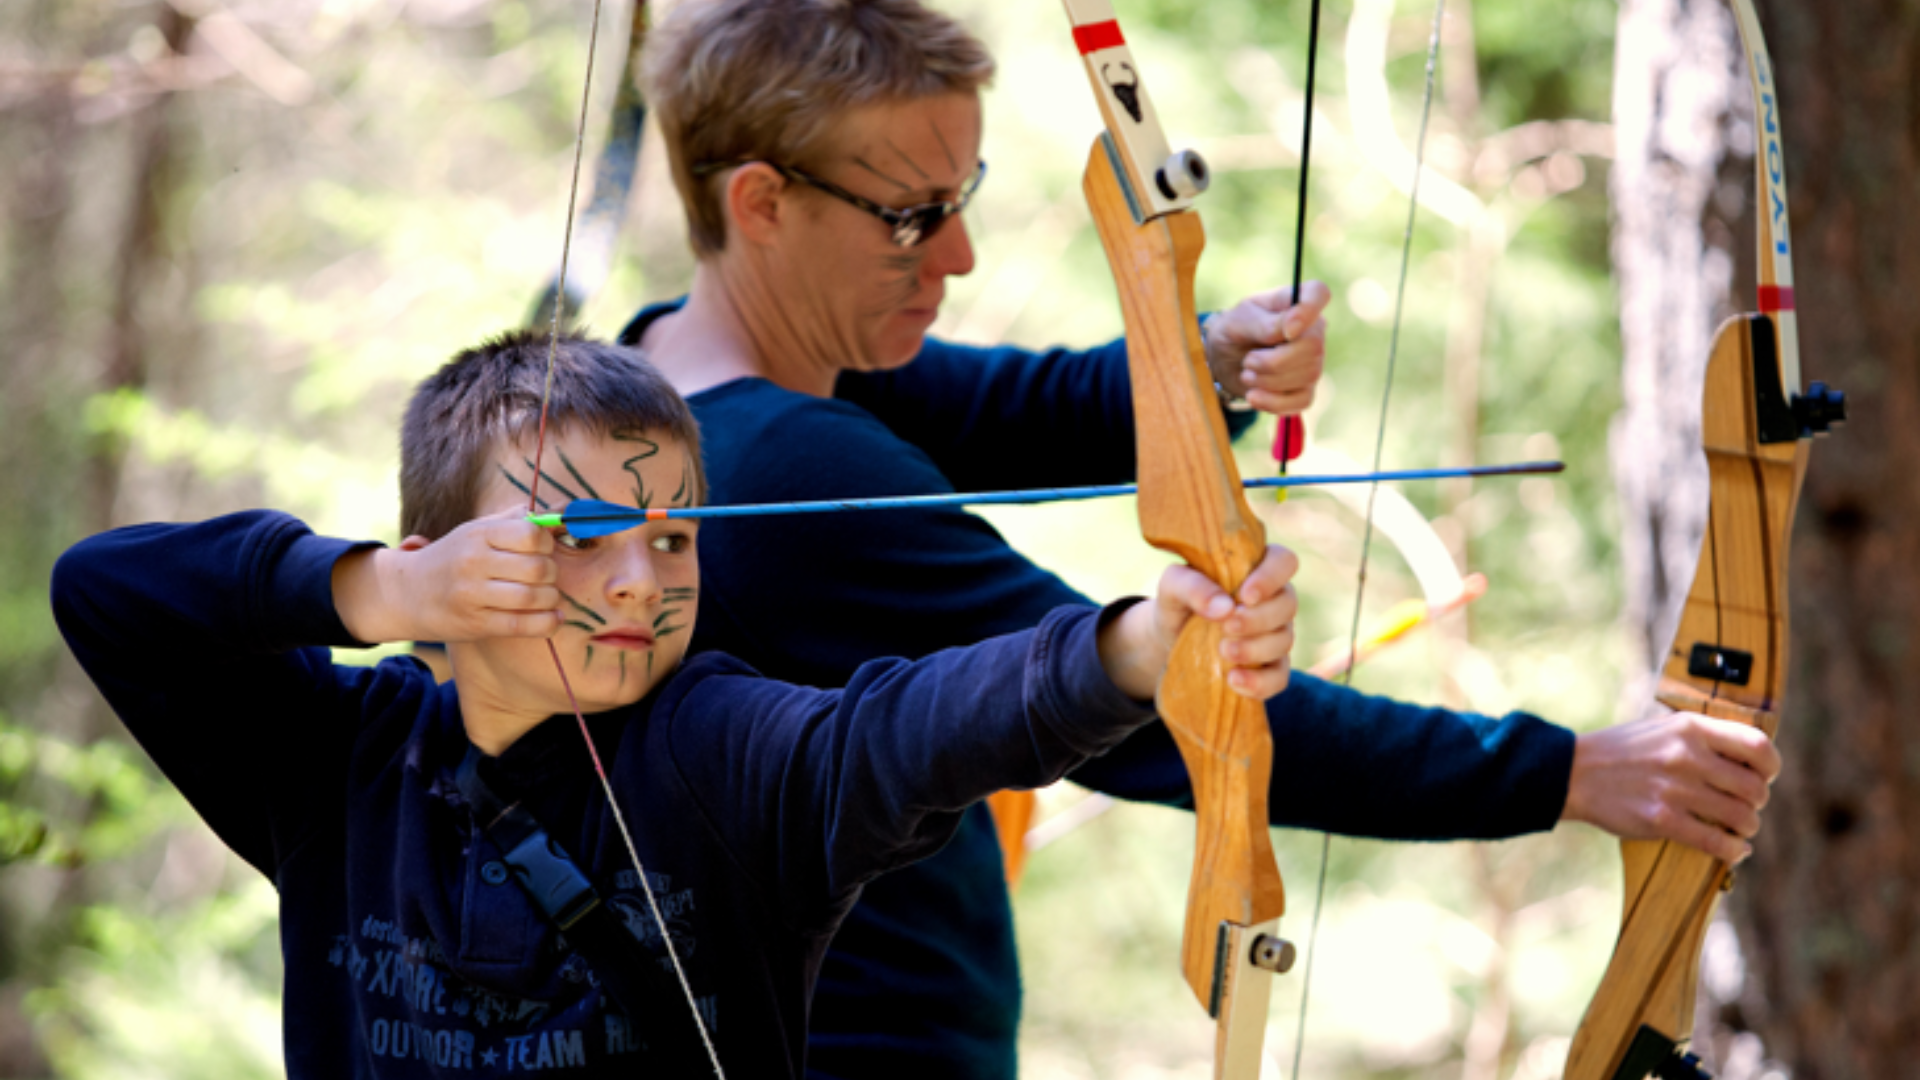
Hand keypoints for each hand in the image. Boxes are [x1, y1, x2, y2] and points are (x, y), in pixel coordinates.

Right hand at [332, 510, 562, 644]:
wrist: (408, 594)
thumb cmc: (453, 559)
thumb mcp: (476, 531)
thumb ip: (513, 521)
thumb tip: (554, 517)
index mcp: (477, 534)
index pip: (530, 534)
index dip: (547, 544)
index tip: (544, 551)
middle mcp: (473, 562)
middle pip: (536, 568)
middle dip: (552, 574)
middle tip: (547, 577)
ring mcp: (472, 595)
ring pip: (532, 597)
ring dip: (551, 598)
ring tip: (549, 597)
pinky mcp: (475, 624)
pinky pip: (521, 625)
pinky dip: (546, 623)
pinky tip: (554, 618)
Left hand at [1102, 545, 1299, 701]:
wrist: (1169, 638)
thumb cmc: (1177, 601)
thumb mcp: (1172, 586)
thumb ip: (1192, 586)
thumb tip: (1224, 608)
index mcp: (1256, 568)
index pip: (1283, 561)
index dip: (1271, 577)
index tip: (1244, 596)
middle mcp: (1273, 599)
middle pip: (1288, 604)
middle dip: (1258, 619)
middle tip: (1226, 628)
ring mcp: (1275, 633)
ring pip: (1284, 640)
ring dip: (1255, 649)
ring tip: (1223, 652)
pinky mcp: (1270, 666)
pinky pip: (1279, 677)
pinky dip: (1260, 682)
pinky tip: (1234, 680)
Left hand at [1203, 282, 1330, 415]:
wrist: (1224, 361)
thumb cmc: (1234, 331)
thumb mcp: (1239, 321)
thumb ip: (1264, 324)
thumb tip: (1291, 329)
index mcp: (1297, 302)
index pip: (1318, 293)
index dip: (1307, 311)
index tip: (1286, 331)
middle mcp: (1313, 330)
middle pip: (1313, 347)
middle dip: (1273, 361)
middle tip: (1248, 361)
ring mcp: (1314, 361)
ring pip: (1307, 375)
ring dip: (1267, 380)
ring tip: (1247, 373)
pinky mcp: (1306, 389)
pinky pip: (1301, 401)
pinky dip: (1272, 402)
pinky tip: (1254, 395)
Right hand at [1562, 711, 1781, 863]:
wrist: (1573, 772)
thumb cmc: (1622, 750)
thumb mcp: (1663, 728)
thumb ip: (1702, 737)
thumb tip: (1749, 760)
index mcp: (1690, 728)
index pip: (1757, 746)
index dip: (1770, 767)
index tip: (1764, 776)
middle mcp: (1686, 756)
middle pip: (1754, 787)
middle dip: (1756, 803)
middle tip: (1745, 807)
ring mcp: (1674, 789)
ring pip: (1741, 817)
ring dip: (1747, 828)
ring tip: (1738, 829)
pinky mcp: (1661, 819)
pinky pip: (1717, 842)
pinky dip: (1733, 851)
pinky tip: (1734, 851)